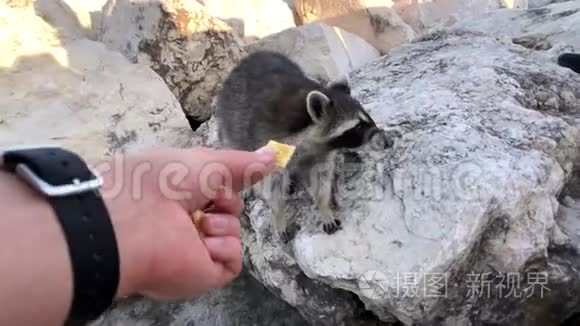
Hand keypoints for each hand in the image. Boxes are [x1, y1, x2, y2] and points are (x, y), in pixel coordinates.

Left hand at [94, 145, 275, 299]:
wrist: (137, 218)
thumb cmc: (165, 180)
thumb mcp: (207, 161)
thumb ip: (242, 163)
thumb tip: (275, 154)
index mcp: (180, 196)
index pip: (216, 192)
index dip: (225, 184)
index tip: (229, 177)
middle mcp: (186, 223)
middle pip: (229, 211)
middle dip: (226, 201)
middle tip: (211, 199)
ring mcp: (194, 250)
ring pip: (233, 233)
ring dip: (222, 223)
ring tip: (200, 223)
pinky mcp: (202, 274)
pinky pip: (233, 262)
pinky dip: (225, 247)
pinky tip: (205, 242)